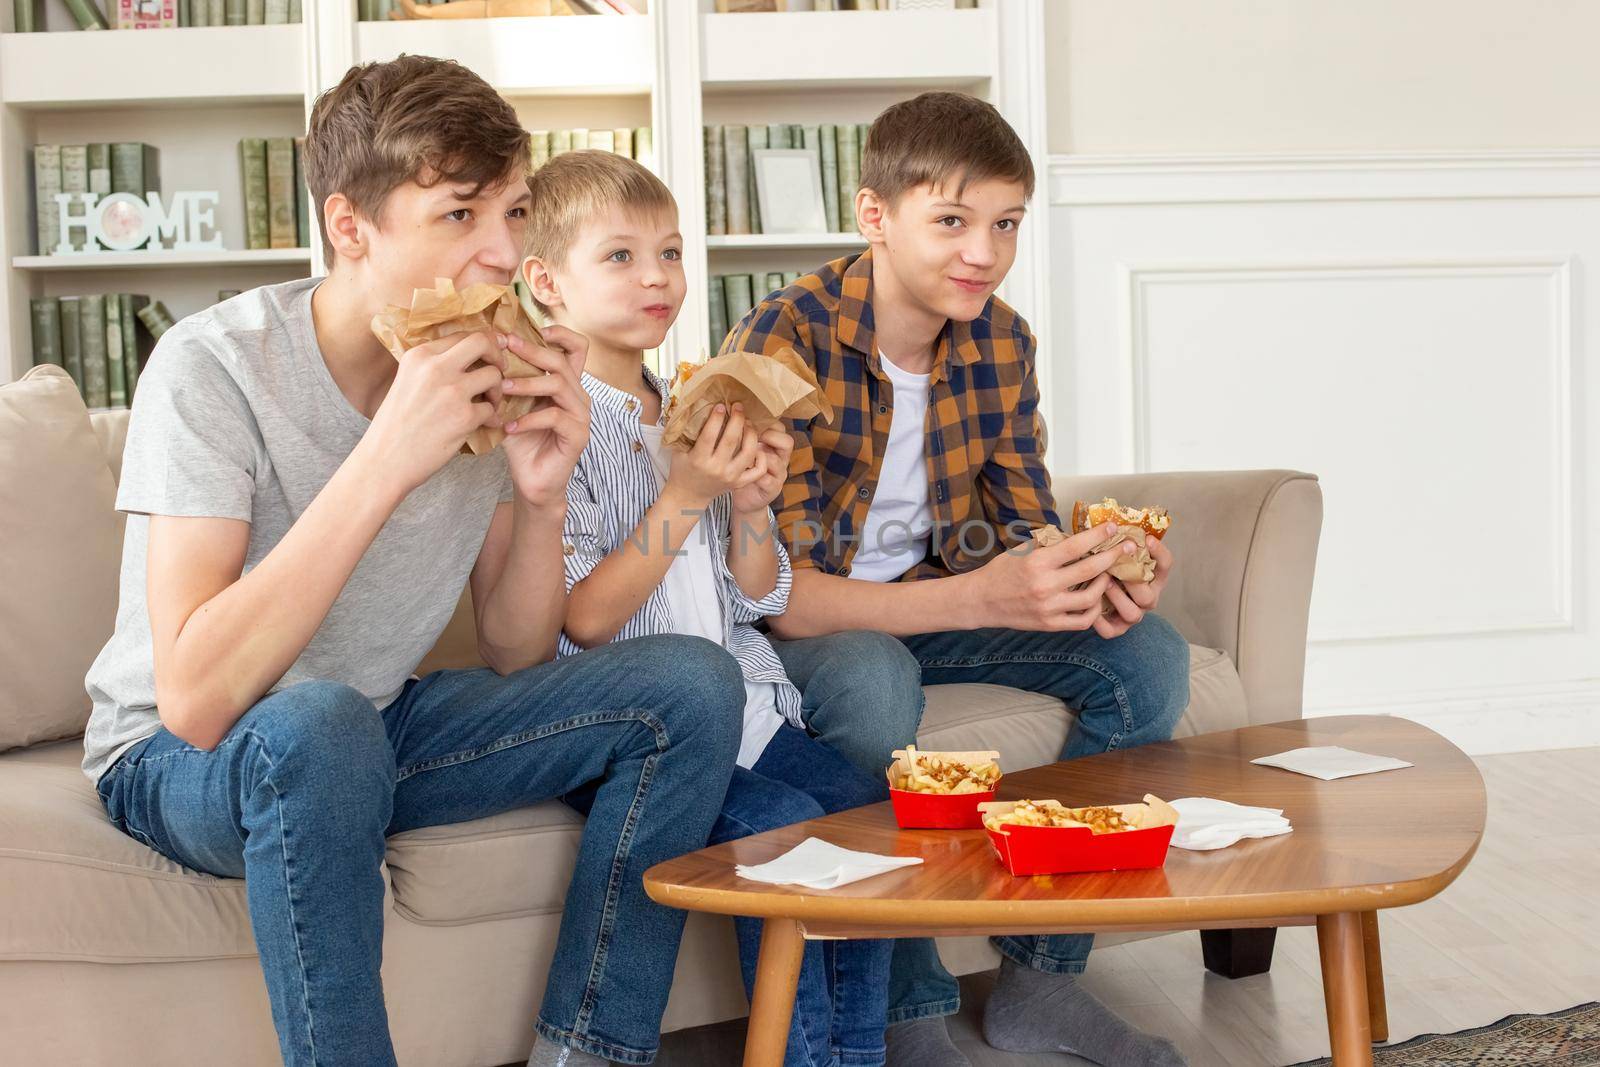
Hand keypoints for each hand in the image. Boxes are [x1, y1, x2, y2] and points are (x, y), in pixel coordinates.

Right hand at [365, 329, 506, 496]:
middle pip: (483, 342)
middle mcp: (435, 368)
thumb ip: (432, 366)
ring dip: (498, 390)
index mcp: (419, 356)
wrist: (384, 460)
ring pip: (494, 375)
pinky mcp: (464, 417)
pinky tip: (485, 424)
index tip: (489, 355)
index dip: (483, 344)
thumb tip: (466, 356)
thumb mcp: (406, 381)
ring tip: (489, 403)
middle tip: (499, 370)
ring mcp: (451, 391)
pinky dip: (492, 418)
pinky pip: (492, 409)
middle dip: (498, 354)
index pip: (462, 335)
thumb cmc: (395, 425)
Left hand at [497, 325, 591, 509]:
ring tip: (501, 389)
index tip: (533, 329)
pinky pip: (554, 416)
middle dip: (531, 351)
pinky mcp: (578, 435)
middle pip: (561, 361)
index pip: (576, 348)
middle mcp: (578, 395)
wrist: (531, 478)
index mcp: (566, 383)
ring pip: (557, 384)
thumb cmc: (521, 439)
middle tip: (504, 347)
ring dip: (526, 384)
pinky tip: (509, 426)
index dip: (560, 333)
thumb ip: (508, 379)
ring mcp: (581, 415)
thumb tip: (485, 348)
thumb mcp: (512, 403)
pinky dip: (528, 419)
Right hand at [664, 402, 761, 510]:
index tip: (721, 405)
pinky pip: (758, 469)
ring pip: (748, 452)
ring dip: (751, 433)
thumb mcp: (679, 450)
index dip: (716, 418)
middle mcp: (716, 469)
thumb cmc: (682, 469)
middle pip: (731, 440)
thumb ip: (687, 432)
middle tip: (738, 406)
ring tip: (748, 422)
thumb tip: (696, 405)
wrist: (689, 496)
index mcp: (698, 460)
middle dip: (737, 419)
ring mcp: (730, 477)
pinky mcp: (739, 482)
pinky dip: (761, 456)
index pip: (709, 435)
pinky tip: (758, 444)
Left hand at [729, 427, 792, 515]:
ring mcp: (778, 474)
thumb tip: (729, 414)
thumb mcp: (743, 450)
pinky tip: (742, 470)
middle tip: (750, 435)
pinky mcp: (772, 489)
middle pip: (787, 442)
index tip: (748, 419)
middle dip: (768, 436)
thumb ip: (743, 436)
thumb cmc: (741, 470)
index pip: (780, 428)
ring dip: (758, 455)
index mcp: (775, 446)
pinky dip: (754, 474)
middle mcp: (781, 459)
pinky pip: (766, 479)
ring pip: (776, 460)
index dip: (767, 422)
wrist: (743, 498)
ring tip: (742, 454)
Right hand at [970, 521, 1137, 631]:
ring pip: (1091, 596)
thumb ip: (1048, 542)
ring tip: (1108, 574)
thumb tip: (1076, 533)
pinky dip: (1093, 609)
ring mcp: (1049, 607)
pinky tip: (1096, 599)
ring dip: (1105, 583)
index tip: (1114, 527)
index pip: (1076, 546)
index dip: (1099, 535)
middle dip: (1114, 556)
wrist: (981, 601)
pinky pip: (1082, 620)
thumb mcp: (1021, 549)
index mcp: (1038, 562)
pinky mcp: (1050, 624)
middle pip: (1091, 569)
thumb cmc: (1001, 571)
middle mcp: (1045, 585)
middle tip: (1128, 547)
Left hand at [1093, 533, 1174, 638]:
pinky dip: (1100, 621)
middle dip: (1134, 581)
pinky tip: (1091, 608)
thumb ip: (1116, 544)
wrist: (1088, 595)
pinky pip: (1111, 630)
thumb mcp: (1112, 555)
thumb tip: (1108, 522)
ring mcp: (1132, 615)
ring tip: (1105, 584)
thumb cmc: (1103, 568)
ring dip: (1119, 599)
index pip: (1165, 565)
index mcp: (1150, 578)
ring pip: (1133, 614)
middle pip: (1149, 595)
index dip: (1159, 553)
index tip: (1147, 539)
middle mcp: (1146, 598)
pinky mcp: (1116, 629)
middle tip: (1118, 567)